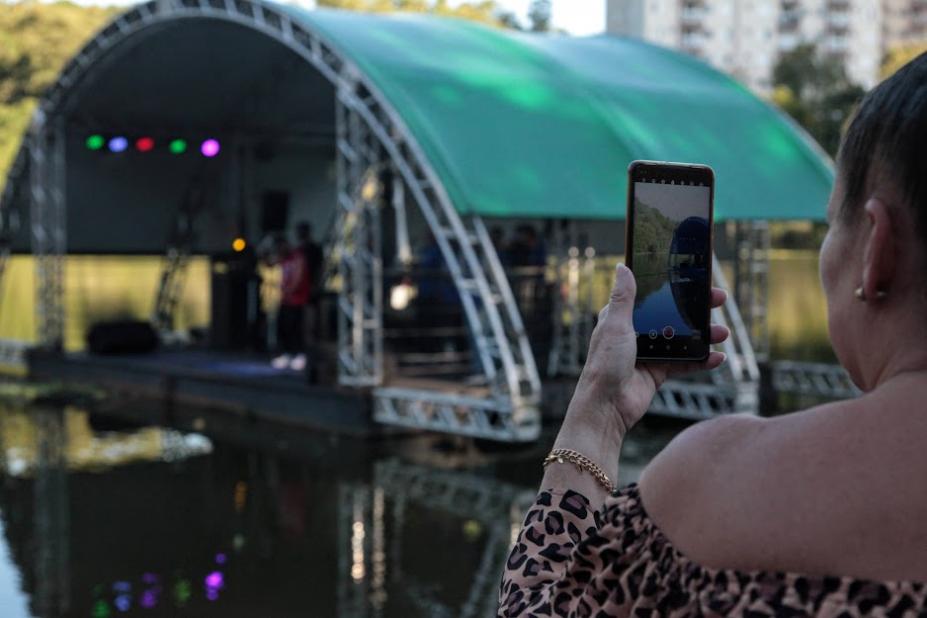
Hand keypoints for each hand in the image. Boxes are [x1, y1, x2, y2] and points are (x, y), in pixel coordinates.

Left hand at [568, 262, 729, 437]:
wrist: (607, 405)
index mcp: (623, 318)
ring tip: (723, 333)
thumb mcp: (614, 325)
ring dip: (704, 335)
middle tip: (718, 300)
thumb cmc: (604, 364)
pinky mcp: (658, 372)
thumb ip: (622, 298)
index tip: (694, 279)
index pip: (652, 296)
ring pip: (683, 339)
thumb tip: (622, 267)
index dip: (673, 287)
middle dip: (696, 309)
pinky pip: (685, 364)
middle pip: (672, 315)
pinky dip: (702, 361)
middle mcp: (637, 333)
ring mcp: (649, 353)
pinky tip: (718, 358)